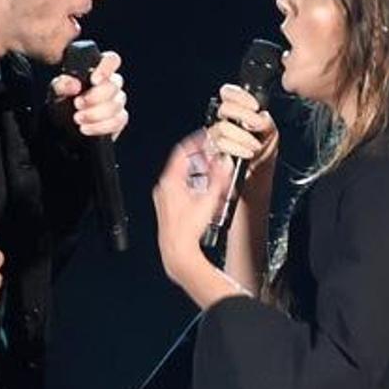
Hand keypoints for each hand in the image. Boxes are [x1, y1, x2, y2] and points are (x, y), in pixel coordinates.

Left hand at [49, 49, 128, 140]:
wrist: (62, 128)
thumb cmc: (62, 102)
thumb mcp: (56, 92)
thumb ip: (62, 85)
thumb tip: (74, 84)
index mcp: (98, 70)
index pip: (111, 60)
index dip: (106, 68)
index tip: (93, 80)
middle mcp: (111, 84)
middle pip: (114, 85)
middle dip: (95, 96)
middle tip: (77, 104)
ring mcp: (117, 102)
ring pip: (116, 105)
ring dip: (95, 114)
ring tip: (77, 118)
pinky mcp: (118, 120)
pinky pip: (118, 121)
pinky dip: (101, 127)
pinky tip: (85, 128)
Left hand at [152, 131, 231, 285]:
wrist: (177, 250)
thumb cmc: (187, 228)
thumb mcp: (209, 199)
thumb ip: (219, 179)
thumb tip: (225, 163)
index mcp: (171, 181)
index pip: (182, 151)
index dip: (196, 142)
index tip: (205, 138)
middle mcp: (164, 187)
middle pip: (182, 164)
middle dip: (200, 160)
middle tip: (212, 159)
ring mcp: (163, 198)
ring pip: (181, 177)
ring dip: (197, 174)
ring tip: (211, 178)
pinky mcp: (166, 208)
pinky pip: (179, 189)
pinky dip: (192, 186)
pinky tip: (203, 194)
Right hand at [207, 82, 278, 187]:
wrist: (256, 182)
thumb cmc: (261, 158)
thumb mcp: (271, 135)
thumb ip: (265, 121)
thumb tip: (258, 117)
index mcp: (237, 114)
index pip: (229, 94)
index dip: (239, 96)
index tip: (255, 106)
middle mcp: (223, 123)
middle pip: (224, 108)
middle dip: (242, 115)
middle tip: (256, 124)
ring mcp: (215, 138)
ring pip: (221, 127)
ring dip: (242, 136)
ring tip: (255, 146)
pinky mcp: (211, 153)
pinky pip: (219, 145)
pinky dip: (235, 148)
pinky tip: (247, 153)